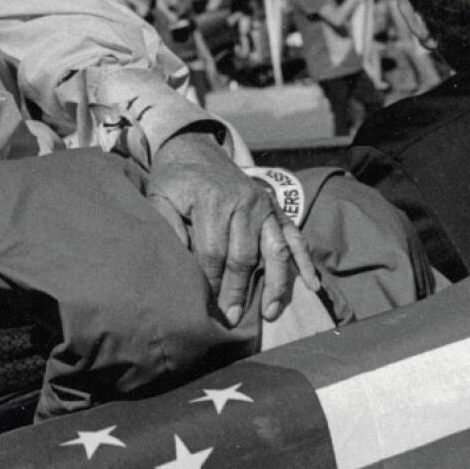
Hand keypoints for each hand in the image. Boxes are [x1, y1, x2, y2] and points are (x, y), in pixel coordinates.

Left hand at [144, 130, 319, 325]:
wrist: (196, 150)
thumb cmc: (175, 181)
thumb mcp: (159, 197)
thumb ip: (166, 226)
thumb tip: (178, 262)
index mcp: (213, 202)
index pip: (214, 252)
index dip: (213, 282)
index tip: (210, 307)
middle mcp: (244, 203)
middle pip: (244, 256)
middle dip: (239, 291)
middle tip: (234, 318)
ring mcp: (264, 205)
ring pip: (275, 250)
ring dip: (276, 284)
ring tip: (271, 312)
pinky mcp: (276, 207)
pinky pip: (295, 236)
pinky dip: (304, 260)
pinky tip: (311, 284)